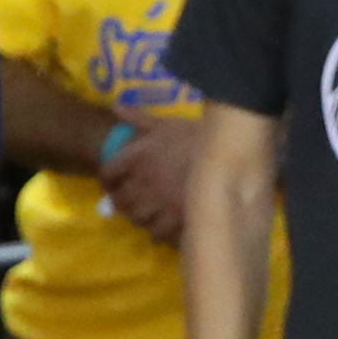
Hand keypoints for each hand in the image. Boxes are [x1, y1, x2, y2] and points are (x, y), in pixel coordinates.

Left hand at [101, 115, 200, 244]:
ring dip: (138, 217)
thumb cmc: (195, 135)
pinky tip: (161, 226)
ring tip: (146, 214)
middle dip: (122, 203)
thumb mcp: (165, 123)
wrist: (230, 149)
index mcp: (137, 156)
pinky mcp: (176, 216)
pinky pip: (156, 233)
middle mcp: (143, 180)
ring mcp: (159, 200)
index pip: (107, 174)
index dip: (107, 182)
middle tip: (129, 203)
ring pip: (136, 218)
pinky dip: (156, 232)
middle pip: (119, 201)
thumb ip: (138, 118)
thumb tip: (116, 106)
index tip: (112, 184)